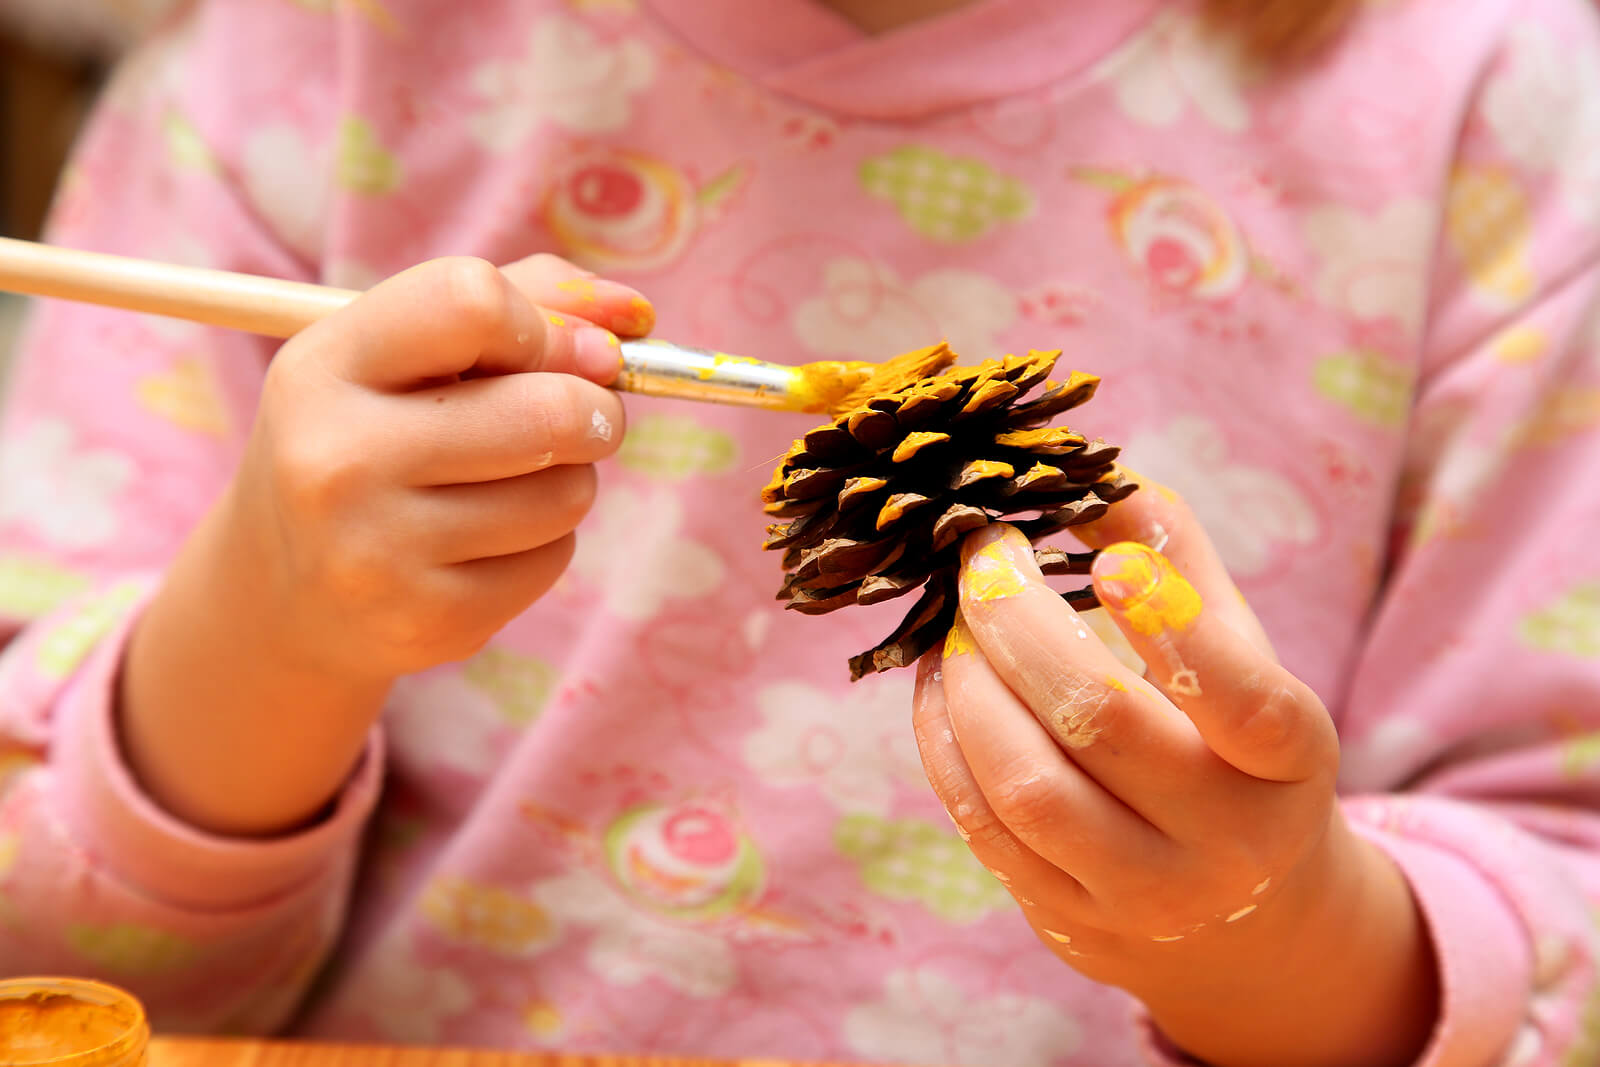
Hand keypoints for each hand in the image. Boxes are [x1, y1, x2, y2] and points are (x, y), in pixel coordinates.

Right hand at [122, 254, 652, 833]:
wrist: (286, 587)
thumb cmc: (374, 435)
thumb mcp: (408, 351)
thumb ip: (528, 299)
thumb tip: (636, 315)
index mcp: (325, 366)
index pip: (472, 302)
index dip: (547, 323)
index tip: (563, 348)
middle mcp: (338, 460)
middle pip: (549, 409)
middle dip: (594, 407)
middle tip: (582, 415)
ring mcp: (378, 551)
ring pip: (567, 490)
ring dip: (569, 476)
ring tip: (512, 479)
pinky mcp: (427, 621)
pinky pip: (554, 557)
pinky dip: (547, 540)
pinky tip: (488, 540)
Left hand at [912, 478, 1436, 1066]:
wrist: (1245, 922)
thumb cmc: (1233, 750)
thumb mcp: (1244, 659)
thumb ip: (1181, 565)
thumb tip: (1092, 478)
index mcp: (1290, 764)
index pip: (1246, 702)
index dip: (1173, 625)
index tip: (1108, 559)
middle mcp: (1227, 843)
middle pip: (1101, 725)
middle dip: (1018, 624)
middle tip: (982, 558)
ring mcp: (1144, 895)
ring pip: (1027, 787)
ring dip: (967, 687)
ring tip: (953, 627)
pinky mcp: (1070, 923)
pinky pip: (983, 827)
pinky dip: (945, 742)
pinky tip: (939, 685)